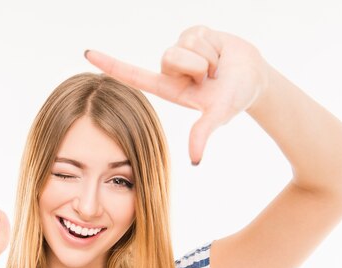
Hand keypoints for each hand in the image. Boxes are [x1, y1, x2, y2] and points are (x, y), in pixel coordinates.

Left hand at [85, 25, 270, 164]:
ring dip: (208, 57)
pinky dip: (215, 45)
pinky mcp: (193, 33)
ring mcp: (181, 49)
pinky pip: (197, 33)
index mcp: (167, 87)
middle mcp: (170, 68)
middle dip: (197, 66)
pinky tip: (220, 54)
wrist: (255, 78)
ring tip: (217, 68)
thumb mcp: (218, 115)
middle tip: (210, 78)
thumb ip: (203, 133)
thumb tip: (195, 160)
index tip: (87, 53)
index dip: (111, 64)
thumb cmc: (233, 99)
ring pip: (185, 44)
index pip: (133, 75)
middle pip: (170, 57)